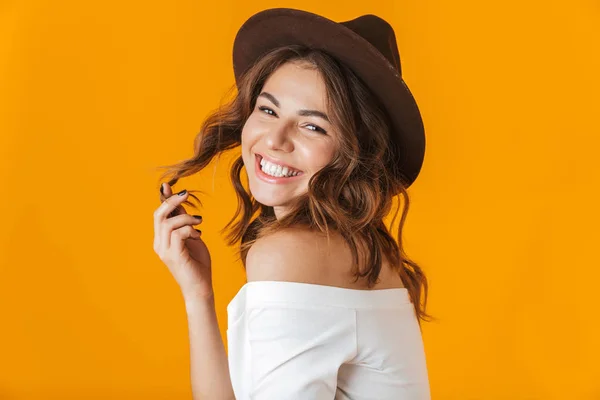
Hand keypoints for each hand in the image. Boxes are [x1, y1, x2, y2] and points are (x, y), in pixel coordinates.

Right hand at [153, 183, 212, 298]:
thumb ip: (185, 223)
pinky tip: (198, 234)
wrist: (200, 288)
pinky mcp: (174, 256)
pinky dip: (189, 229)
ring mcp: (164, 251)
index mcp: (161, 239)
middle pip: (159, 215)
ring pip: (168, 223)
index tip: (168, 185)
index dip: (163, 199)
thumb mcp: (192, 237)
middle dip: (172, 201)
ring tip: (199, 221)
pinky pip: (177, 234)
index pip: (159, 215)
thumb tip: (182, 204)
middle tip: (186, 194)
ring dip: (186, 217)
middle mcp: (159, 244)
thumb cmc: (197, 264)